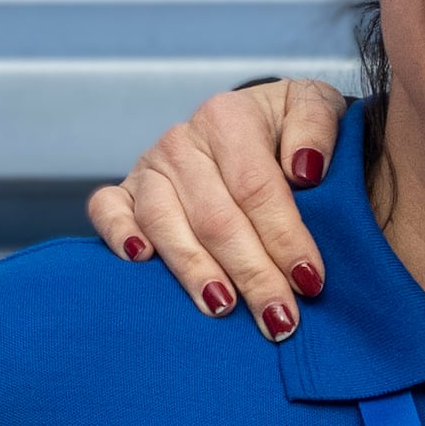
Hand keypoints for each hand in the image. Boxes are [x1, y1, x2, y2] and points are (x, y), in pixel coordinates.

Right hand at [88, 82, 341, 339]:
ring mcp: (149, 168)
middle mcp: (182, 142)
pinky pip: (107, 211)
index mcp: (227, 118)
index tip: (310, 279)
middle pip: (216, 217)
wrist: (248, 123)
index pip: (256, 187)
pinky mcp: (124, 193)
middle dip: (251, 273)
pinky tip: (140, 261)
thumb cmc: (284, 128)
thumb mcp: (314, 107)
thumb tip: (304, 170)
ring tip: (222, 307)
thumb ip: (317, 127)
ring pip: (165, 223)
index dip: (284, 237)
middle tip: (279, 318)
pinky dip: (118, 235)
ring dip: (194, 270)